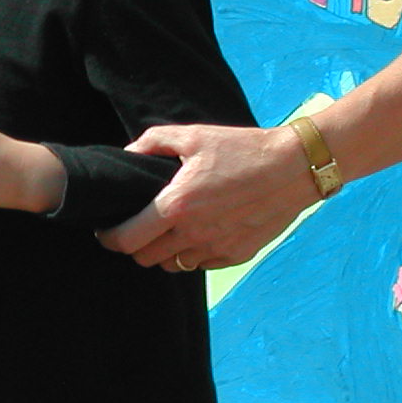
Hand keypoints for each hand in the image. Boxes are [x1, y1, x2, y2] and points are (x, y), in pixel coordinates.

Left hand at [97, 123, 317, 269]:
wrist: (296, 166)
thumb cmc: (243, 148)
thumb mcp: (193, 136)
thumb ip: (152, 143)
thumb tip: (129, 152)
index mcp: (176, 206)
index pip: (127, 240)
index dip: (109, 238)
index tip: (105, 231)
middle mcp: (194, 234)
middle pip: (145, 258)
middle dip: (134, 246)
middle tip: (136, 229)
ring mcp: (217, 248)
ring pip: (172, 266)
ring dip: (163, 253)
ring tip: (166, 232)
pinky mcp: (237, 255)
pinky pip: (201, 265)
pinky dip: (192, 255)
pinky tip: (196, 233)